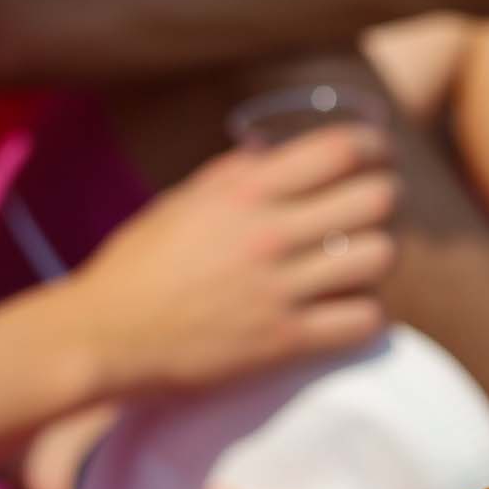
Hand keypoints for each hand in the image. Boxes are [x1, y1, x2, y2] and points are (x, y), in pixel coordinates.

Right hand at [69, 125, 399, 400]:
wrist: (102, 339)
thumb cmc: (134, 268)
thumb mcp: (177, 204)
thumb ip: (229, 175)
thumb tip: (271, 152)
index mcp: (242, 194)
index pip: (337, 151)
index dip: (372, 147)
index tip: (378, 153)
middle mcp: (267, 236)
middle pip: (375, 200)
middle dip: (385, 198)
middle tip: (377, 207)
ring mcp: (279, 291)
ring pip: (378, 258)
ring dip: (377, 256)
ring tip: (360, 261)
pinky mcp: (283, 342)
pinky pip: (362, 320)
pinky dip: (366, 313)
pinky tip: (349, 308)